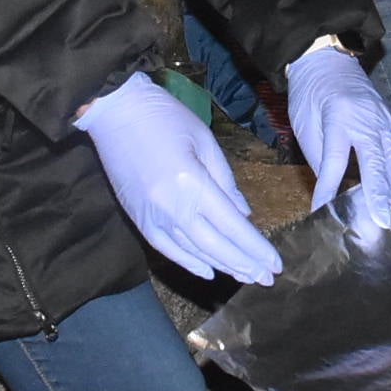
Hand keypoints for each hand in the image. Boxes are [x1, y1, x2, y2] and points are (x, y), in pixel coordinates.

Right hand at [77, 71, 280, 284]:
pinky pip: (165, 248)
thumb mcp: (205, 141)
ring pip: (192, 251)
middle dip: (244, 264)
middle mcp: (171, 206)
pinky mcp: (137, 217)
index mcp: (193, 183)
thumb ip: (225, 181)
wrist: (114, 111)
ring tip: (245, 276)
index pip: (232, 226)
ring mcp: (152, 215)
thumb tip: (243, 214)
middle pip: (215, 246)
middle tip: (267, 279)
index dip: (256, 249)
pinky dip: (187, 262)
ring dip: (221, 266)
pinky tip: (207, 271)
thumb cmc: (164, 117)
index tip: (275, 265)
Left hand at [282, 45, 390, 231]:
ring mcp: (381, 118)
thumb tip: (331, 186)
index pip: (335, 161)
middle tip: (383, 220)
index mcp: (338, 117)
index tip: (323, 211)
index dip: (329, 188)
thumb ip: (318, 154)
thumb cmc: (310, 91)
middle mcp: (365, 119)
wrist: (326, 57)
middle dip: (379, 194)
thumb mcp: (304, 122)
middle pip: (374, 162)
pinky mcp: (388, 119)